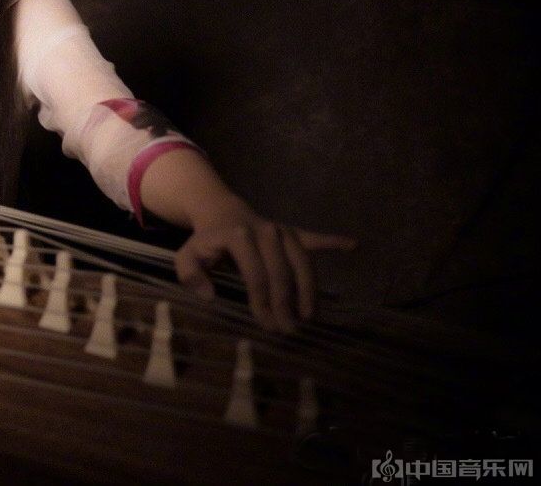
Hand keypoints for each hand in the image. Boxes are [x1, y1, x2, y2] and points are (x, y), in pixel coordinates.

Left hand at [173, 202, 357, 333]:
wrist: (219, 210)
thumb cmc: (205, 240)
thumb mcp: (187, 255)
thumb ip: (190, 274)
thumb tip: (209, 296)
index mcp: (238, 237)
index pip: (255, 275)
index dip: (263, 302)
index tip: (268, 325)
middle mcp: (265, 231)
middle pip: (281, 273)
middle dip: (287, 303)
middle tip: (290, 329)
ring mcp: (281, 230)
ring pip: (302, 261)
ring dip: (309, 289)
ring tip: (311, 315)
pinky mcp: (292, 231)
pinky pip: (314, 238)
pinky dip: (332, 241)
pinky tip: (353, 245)